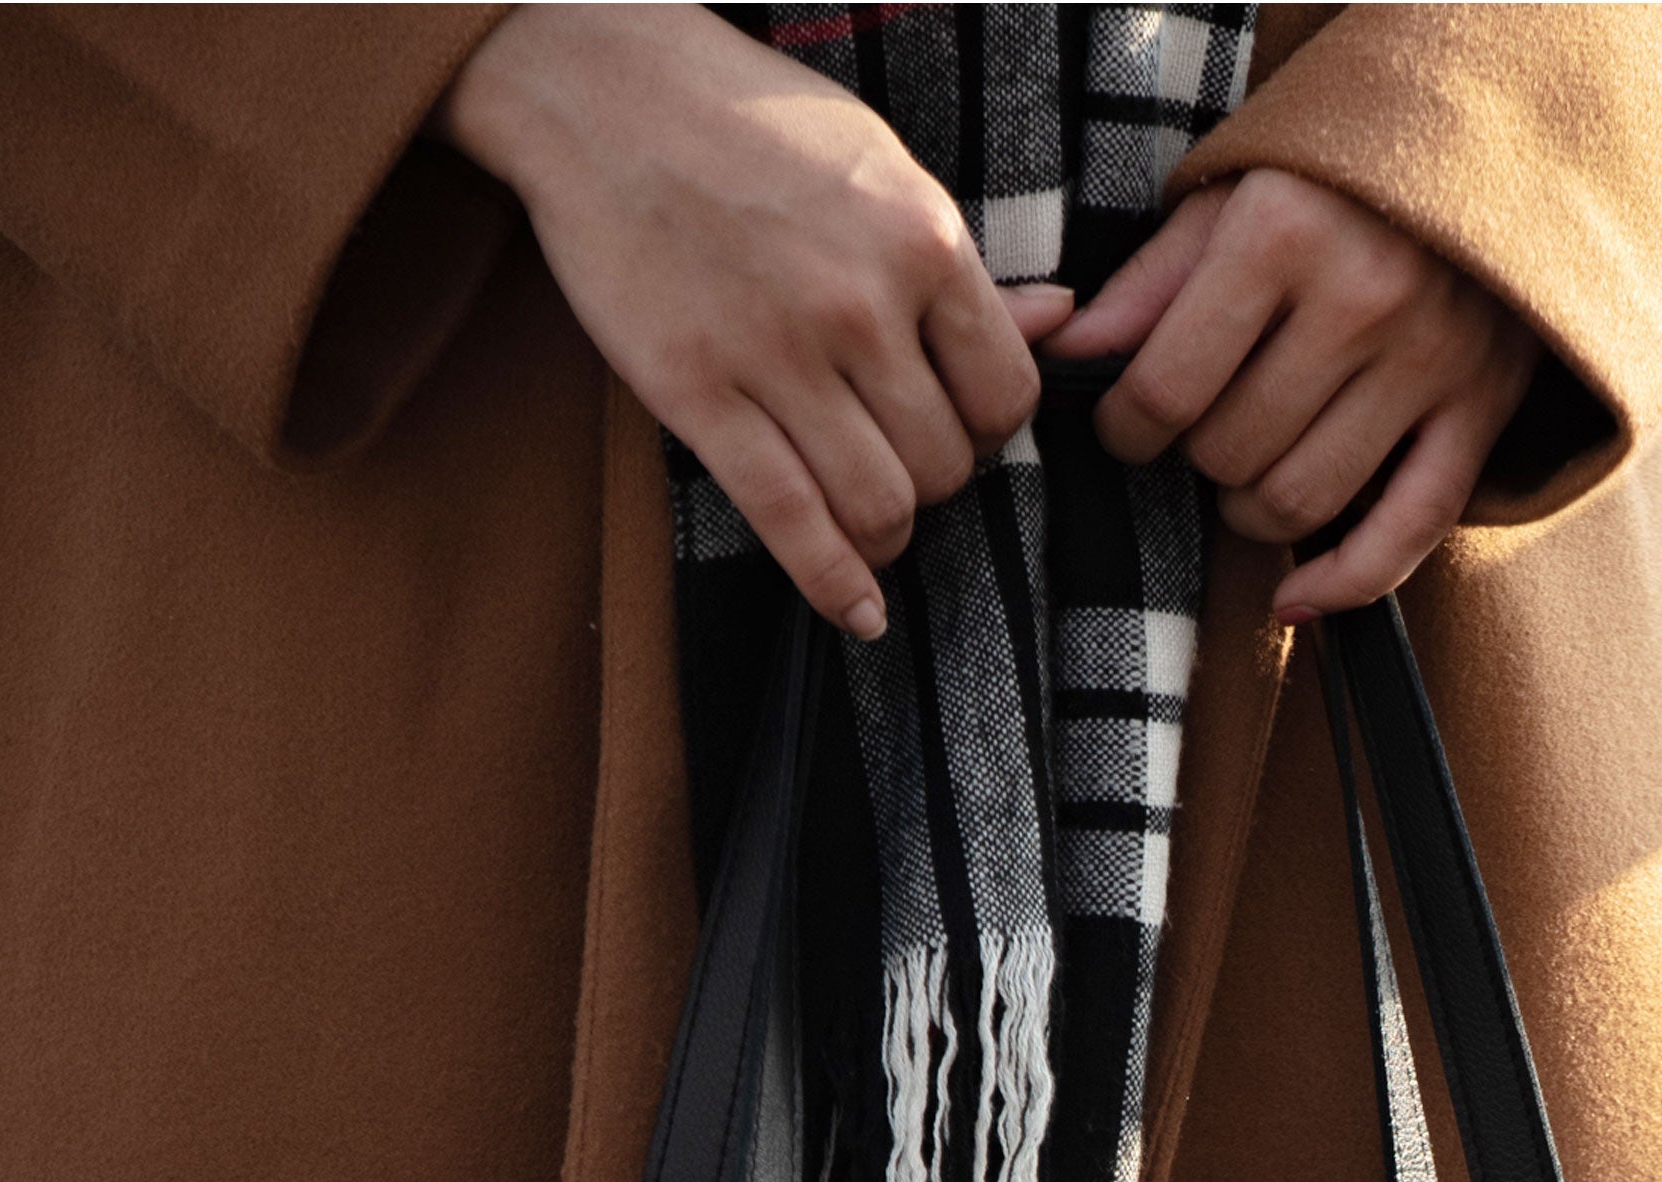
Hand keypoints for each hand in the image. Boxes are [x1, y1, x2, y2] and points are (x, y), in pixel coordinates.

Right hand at [439, 5, 1073, 637]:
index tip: (954, 422)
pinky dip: (836, 587)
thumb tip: (1061, 319)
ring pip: (882, 507)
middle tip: (894, 457)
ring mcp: (777, 354)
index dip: (987, 430)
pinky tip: (860, 615)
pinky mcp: (698, 394)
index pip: (1006, 396)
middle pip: (945, 465)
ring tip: (871, 518)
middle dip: (932, 482)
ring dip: (887, 533)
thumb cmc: (751, 124)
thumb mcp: (879, 168)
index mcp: (920, 240)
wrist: (600, 87)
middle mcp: (860, 303)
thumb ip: (963, 263)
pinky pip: (791, 523)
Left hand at [1053, 171, 1540, 621]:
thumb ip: (1148, 283)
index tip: (1129, 424)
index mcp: (1282, 233)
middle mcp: (1360, 298)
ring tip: (1252, 469)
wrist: (1486, 147)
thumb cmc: (1335, 178)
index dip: (1125, 428)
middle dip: (1198, 457)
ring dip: (1254, 512)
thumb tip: (1066, 356)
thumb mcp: (1231, 196)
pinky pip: (1404, 535)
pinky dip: (1342, 584)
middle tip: (1207, 427)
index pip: (1165, 389)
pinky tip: (1294, 598)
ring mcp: (1428, 361)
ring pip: (1302, 502)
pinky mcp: (1481, 409)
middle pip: (1231, 453)